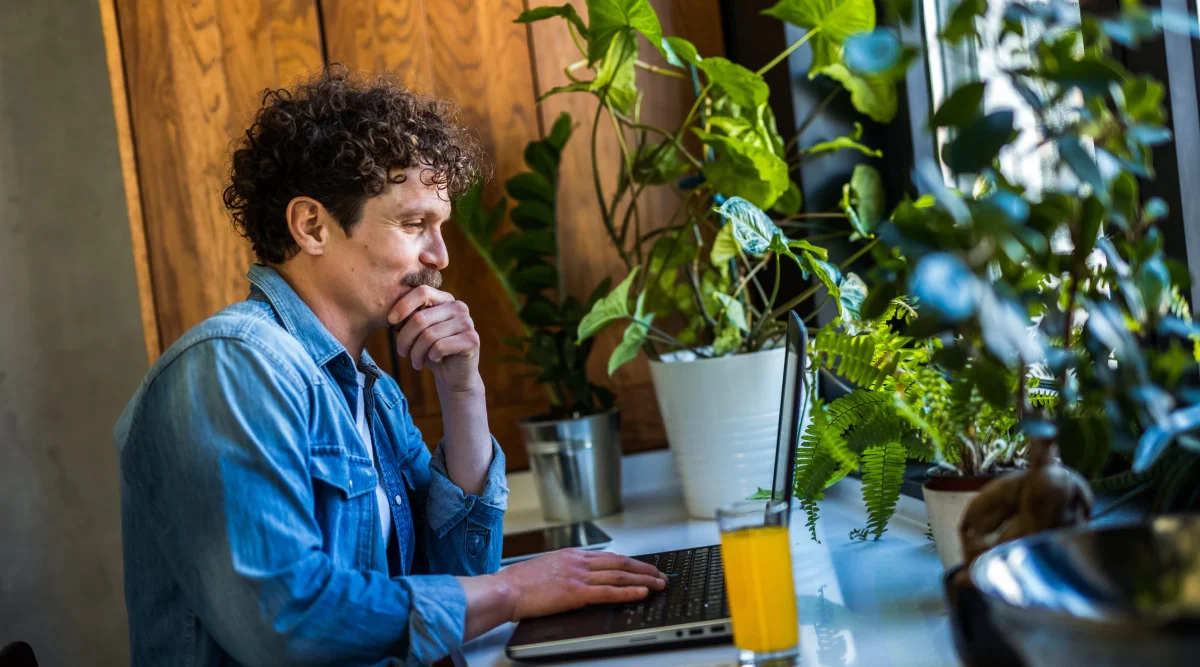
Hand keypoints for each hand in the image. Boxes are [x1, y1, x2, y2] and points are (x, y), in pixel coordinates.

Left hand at [388, 286, 480, 392]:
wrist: (454, 375)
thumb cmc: (433, 350)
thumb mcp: (419, 331)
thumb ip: (411, 318)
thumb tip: (392, 315)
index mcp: (445, 299)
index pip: (422, 291)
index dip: (403, 305)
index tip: (390, 321)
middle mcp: (459, 307)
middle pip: (420, 318)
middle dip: (405, 339)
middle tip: (402, 352)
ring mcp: (467, 323)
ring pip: (428, 336)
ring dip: (416, 353)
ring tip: (416, 362)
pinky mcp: (471, 340)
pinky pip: (439, 347)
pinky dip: (431, 356)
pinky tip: (435, 360)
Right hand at [494, 549, 667, 621]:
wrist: (504, 589)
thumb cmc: (519, 583)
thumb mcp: (547, 568)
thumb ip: (566, 570)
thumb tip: (579, 578)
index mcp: (572, 555)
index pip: (610, 556)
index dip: (631, 562)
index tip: (644, 567)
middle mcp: (578, 561)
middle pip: (620, 563)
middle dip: (644, 569)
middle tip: (661, 575)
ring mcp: (578, 576)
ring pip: (620, 575)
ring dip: (644, 579)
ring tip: (659, 584)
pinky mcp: (575, 592)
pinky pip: (609, 592)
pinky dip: (628, 592)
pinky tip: (642, 593)